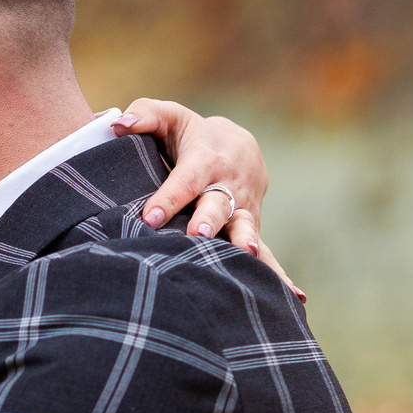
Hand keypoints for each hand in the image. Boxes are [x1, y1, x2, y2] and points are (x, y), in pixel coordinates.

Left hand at [111, 101, 301, 301]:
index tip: (150, 217)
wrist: (238, 146)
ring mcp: (244, 207)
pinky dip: (279, 273)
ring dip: (245, 242)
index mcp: (205, 159)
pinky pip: (266, 250)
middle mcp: (228, 184)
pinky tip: (293, 297)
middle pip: (219, 202)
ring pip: (245, 226)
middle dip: (210, 219)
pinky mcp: (251, 227)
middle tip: (197, 234)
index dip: (169, 197)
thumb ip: (144, 115)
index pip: (185, 179)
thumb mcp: (170, 117)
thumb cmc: (190, 134)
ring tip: (246, 257)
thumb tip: (119, 124)